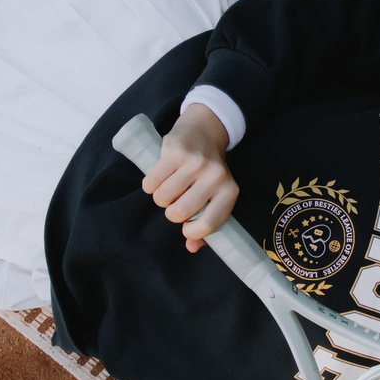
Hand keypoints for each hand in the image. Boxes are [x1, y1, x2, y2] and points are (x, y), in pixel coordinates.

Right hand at [144, 103, 239, 251]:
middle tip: (176, 201)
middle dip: (171, 212)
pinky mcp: (175, 151)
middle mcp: (215, 176)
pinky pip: (150, 183)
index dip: (192, 231)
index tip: (187, 226)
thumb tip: (192, 247)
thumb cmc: (207, 173)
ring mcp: (195, 162)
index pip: (209, 224)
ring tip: (169, 188)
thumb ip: (205, 225)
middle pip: (180, 212)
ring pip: (162, 198)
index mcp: (230, 191)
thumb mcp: (214, 196)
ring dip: (160, 198)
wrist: (203, 132)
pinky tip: (159, 177)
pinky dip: (150, 185)